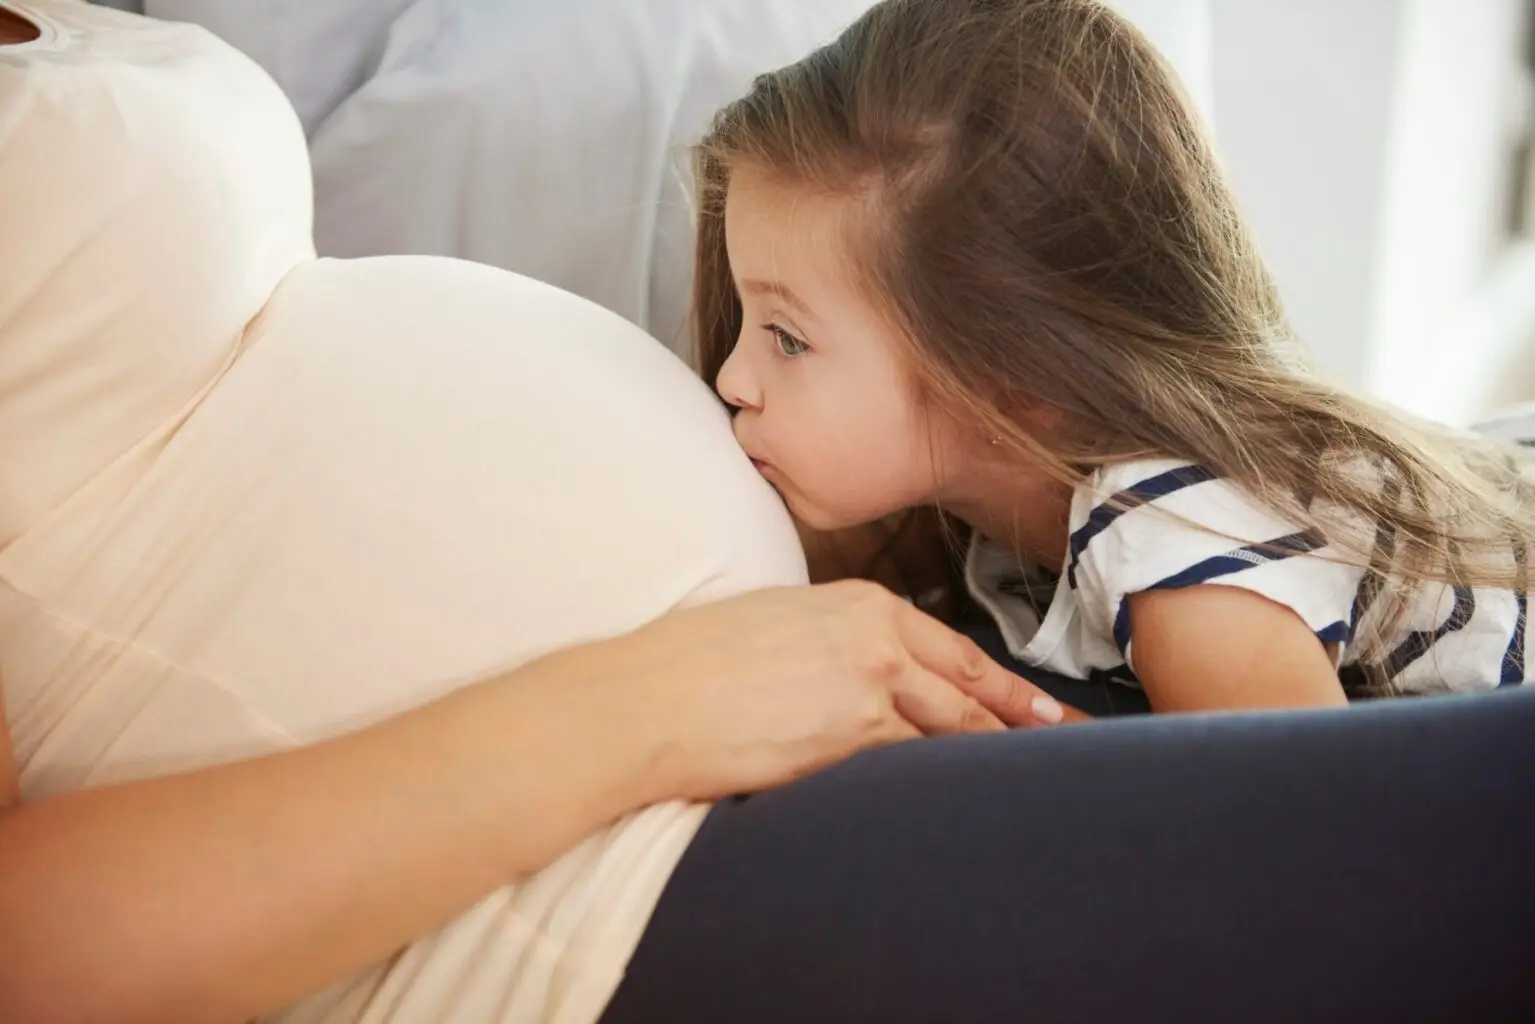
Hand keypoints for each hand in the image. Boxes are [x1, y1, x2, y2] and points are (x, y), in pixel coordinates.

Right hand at [578, 580, 1076, 801]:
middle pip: (968, 689)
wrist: (649, 698)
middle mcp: (877, 640)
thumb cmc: (693, 659)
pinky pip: (913, 767)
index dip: (1000, 683)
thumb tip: (856, 669)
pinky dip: (942, 783)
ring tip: (1030, 781)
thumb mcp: (778, 618)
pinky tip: (966, 800)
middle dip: (1021, 719)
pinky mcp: (851, 741)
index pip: (950, 648)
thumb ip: (833, 637)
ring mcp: (869, 691)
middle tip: (1064, 738)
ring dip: (989, 758)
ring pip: (950, 732)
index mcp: (860, 603)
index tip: (1034, 703)